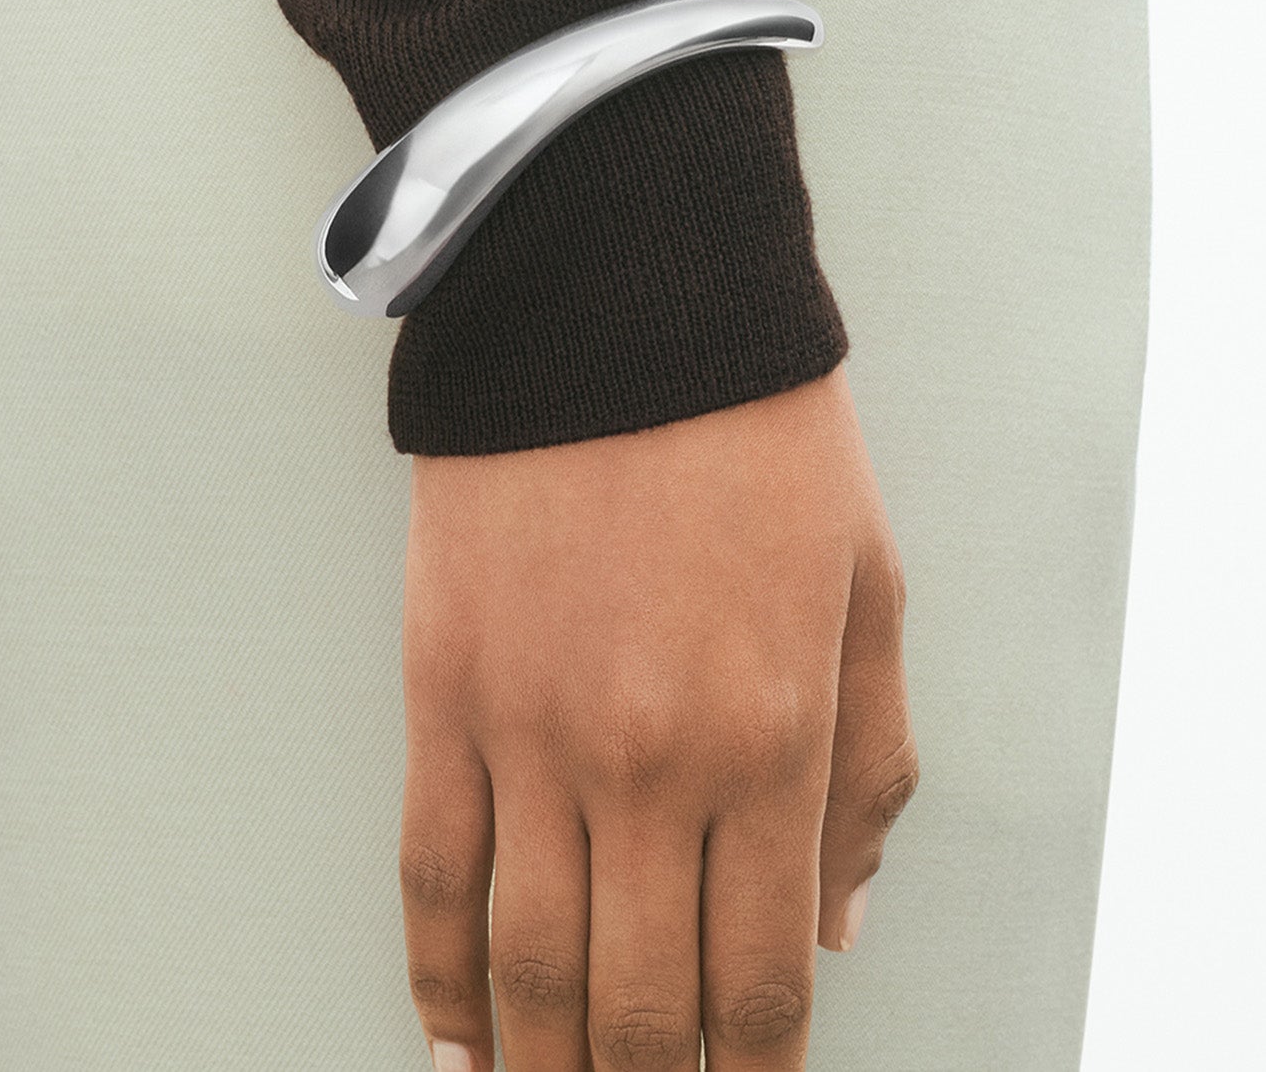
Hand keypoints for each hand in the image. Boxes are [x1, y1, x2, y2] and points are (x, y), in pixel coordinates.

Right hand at [398, 363, 917, 1071]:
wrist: (617, 305)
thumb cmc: (758, 435)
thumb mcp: (868, 589)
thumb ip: (872, 769)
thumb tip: (842, 925)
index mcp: (772, 738)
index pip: (759, 980)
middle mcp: (646, 760)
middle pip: (638, 1003)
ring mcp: (529, 728)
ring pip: (525, 963)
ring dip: (539, 1068)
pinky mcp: (441, 685)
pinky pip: (428, 866)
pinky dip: (434, 972)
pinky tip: (451, 1033)